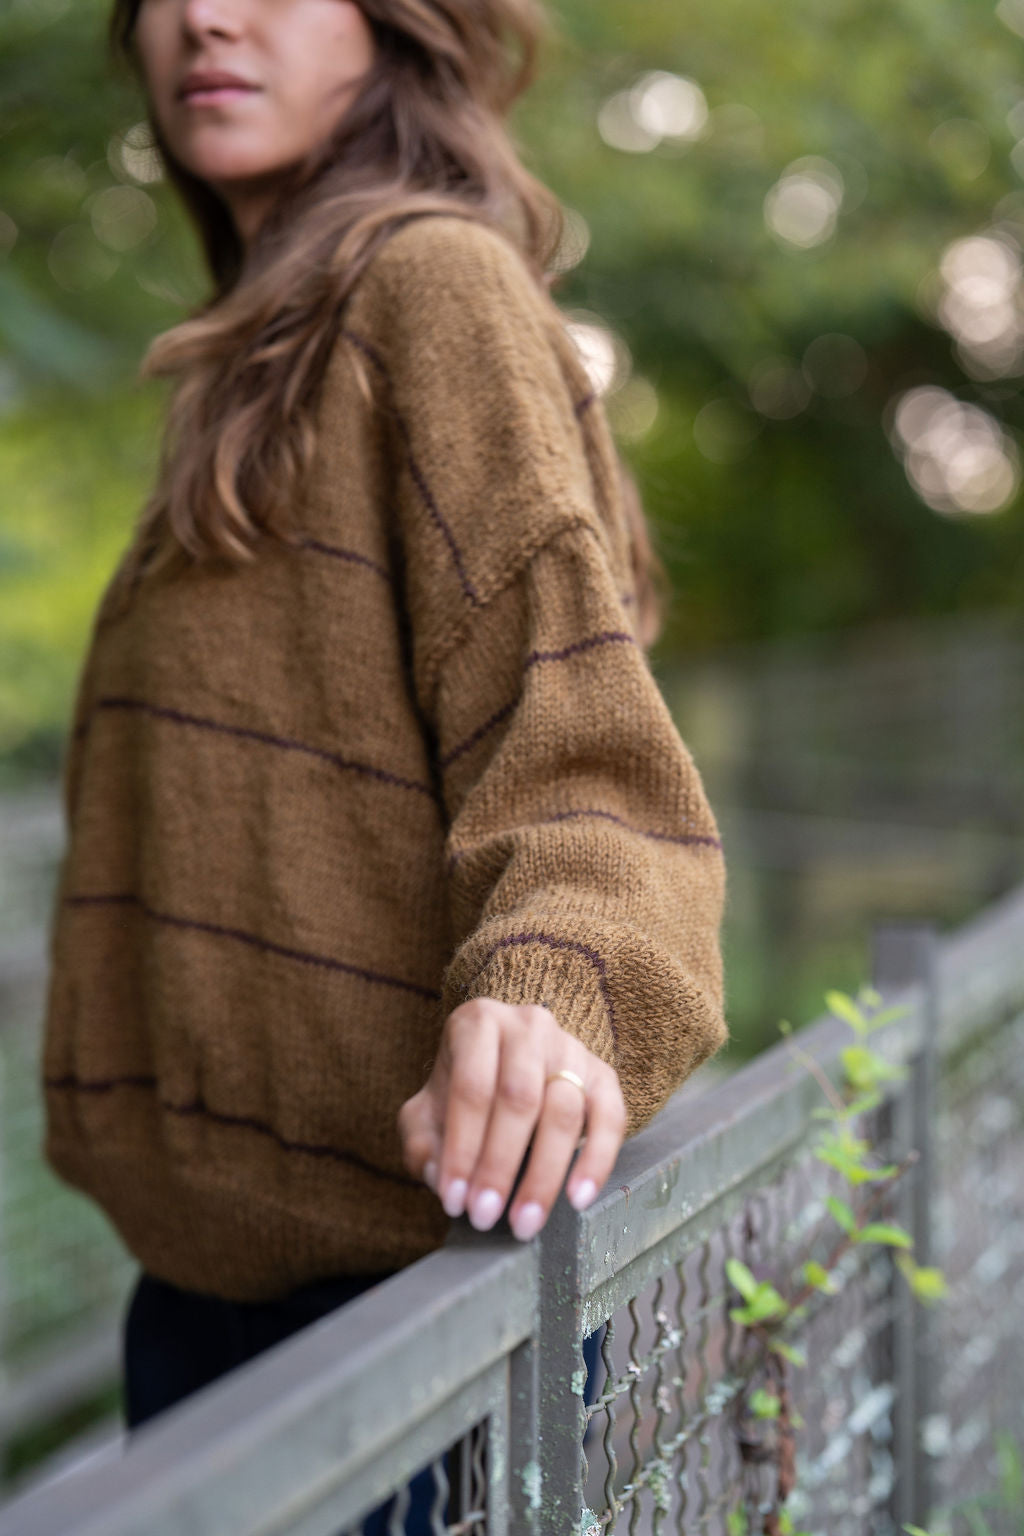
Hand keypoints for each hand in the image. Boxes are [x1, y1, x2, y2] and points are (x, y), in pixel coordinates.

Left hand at [397, 998, 626, 1241]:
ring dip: (543, 1175)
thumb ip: (422, 1143)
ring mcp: (571, 1047)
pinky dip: (597, 1161)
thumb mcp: (427, 1111)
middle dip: (499, 1165)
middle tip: (485, 1216)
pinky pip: (610, 1119)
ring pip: (563, 1112)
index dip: (462, 1148)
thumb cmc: (464, 1093)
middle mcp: (529, 1026)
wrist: (508, 1066)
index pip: (471, 1087)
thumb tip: (440, 1176)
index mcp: (478, 1022)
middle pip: (519, 1098)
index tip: (454, 1200)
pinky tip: (578, 1199)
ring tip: (524, 1222)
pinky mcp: (603, 1075)